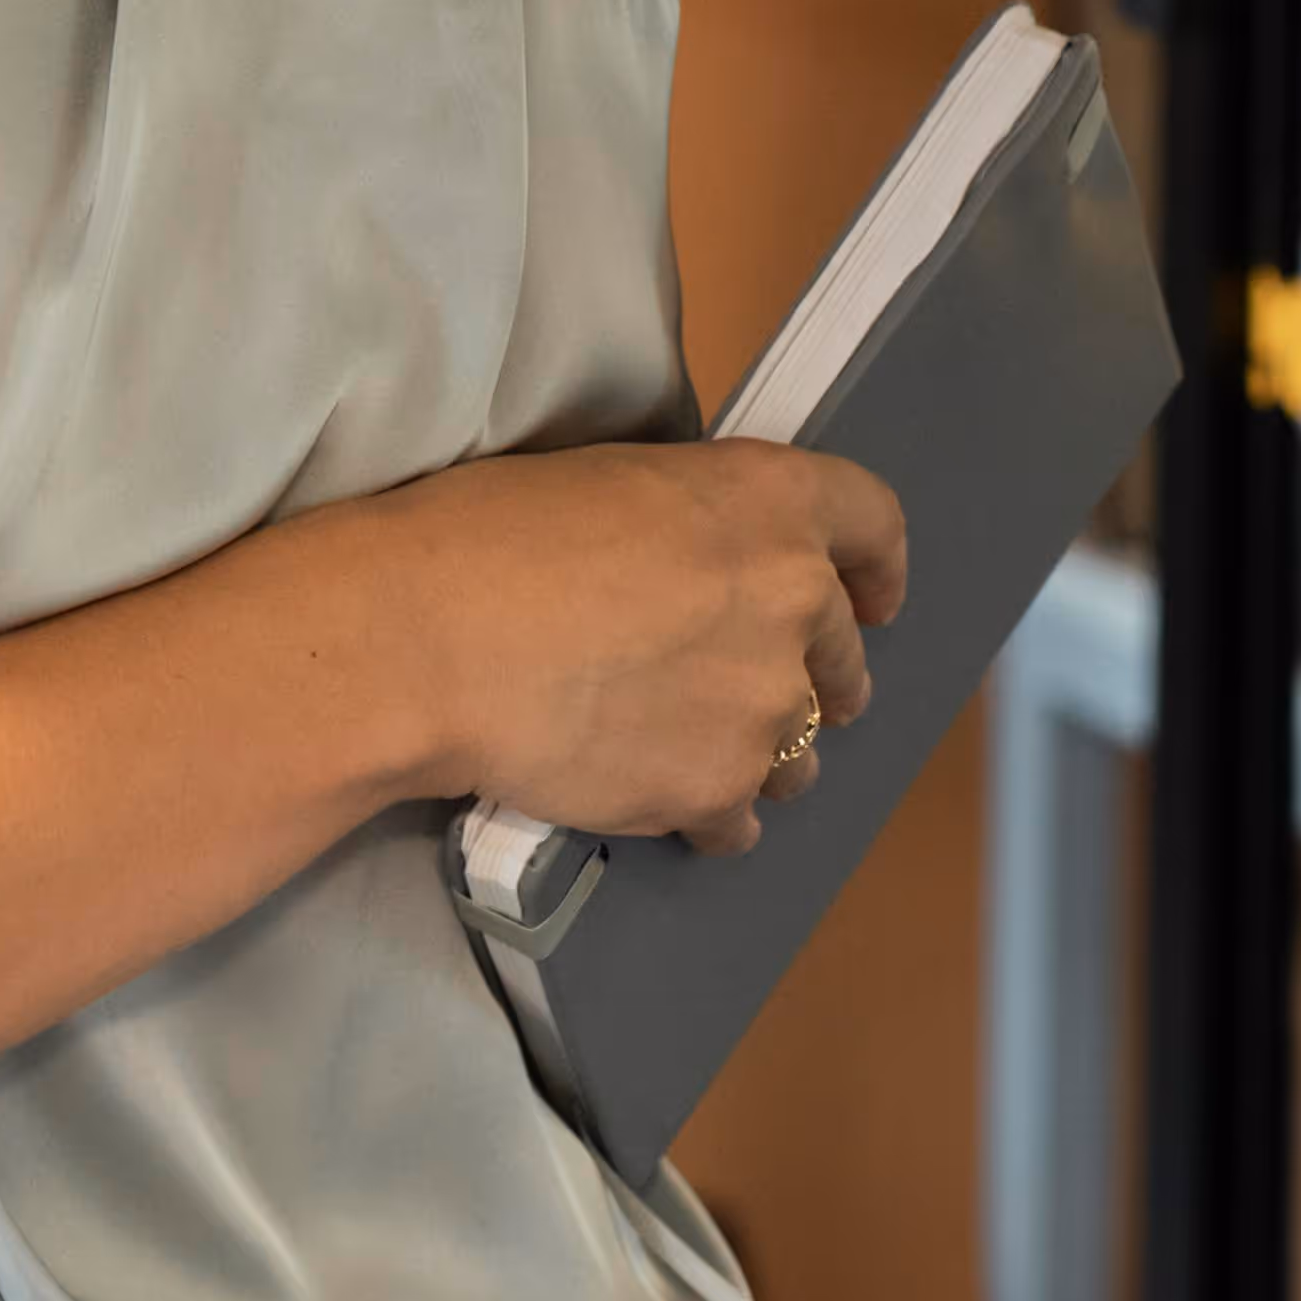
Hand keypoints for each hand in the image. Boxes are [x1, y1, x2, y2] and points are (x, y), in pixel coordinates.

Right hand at [334, 439, 910, 857]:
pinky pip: (739, 819)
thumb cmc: (484, 532)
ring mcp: (764, 709)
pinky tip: (654, 800)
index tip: (871, 599)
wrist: (424, 642)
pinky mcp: (718, 792)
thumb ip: (690, 524)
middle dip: (812, 673)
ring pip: (798, 750)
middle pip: (842, 654)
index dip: (877, 566)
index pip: (873, 523)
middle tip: (751, 687)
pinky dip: (706, 814)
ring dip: (757, 750)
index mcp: (767, 501)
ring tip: (683, 750)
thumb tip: (693, 568)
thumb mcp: (608, 481)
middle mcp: (794, 602)